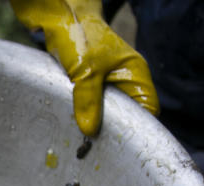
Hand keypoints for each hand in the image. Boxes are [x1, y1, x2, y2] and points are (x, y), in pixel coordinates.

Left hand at [11, 0, 158, 136]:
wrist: (56, 17)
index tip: (121, 146)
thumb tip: (90, 132)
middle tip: (97, 150)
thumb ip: (88, 101)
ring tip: (84, 143)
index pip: (148, 111)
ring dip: (95, 125)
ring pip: (106, 114)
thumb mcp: (85, 70)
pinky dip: (82, 117)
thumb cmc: (78, 35)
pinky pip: (90, 108)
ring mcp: (106, 83)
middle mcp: (123, 80)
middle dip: (113, 132)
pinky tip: (73, 128)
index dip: (138, 130)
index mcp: (134, 74)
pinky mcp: (88, 85)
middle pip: (127, 117)